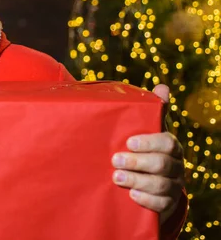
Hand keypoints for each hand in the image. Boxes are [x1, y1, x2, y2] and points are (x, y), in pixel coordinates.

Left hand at [111, 84, 184, 224]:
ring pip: (161, 185)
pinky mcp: (167, 204)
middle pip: (162, 164)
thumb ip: (152, 111)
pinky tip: (132, 195)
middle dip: (137, 162)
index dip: (149, 142)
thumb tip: (162, 87)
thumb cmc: (144, 150)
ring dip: (137, 180)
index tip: (128, 142)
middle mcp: (175, 165)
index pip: (166, 142)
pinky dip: (146, 200)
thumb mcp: (146, 131)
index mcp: (170, 146)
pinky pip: (161, 204)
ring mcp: (173, 185)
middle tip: (115, 160)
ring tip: (116, 178)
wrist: (149, 182)